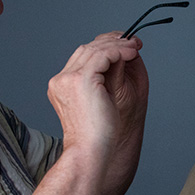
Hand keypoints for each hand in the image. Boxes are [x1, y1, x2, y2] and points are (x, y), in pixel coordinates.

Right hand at [48, 33, 143, 155]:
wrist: (90, 152)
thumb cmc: (97, 137)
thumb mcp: (98, 103)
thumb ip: (102, 81)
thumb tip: (119, 58)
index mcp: (60, 87)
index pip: (81, 58)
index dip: (103, 49)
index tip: (122, 47)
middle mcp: (60, 81)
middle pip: (86, 49)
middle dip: (111, 42)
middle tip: (131, 42)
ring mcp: (68, 79)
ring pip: (94, 49)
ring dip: (118, 45)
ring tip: (134, 47)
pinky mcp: (81, 80)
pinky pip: (103, 55)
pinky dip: (119, 51)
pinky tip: (132, 53)